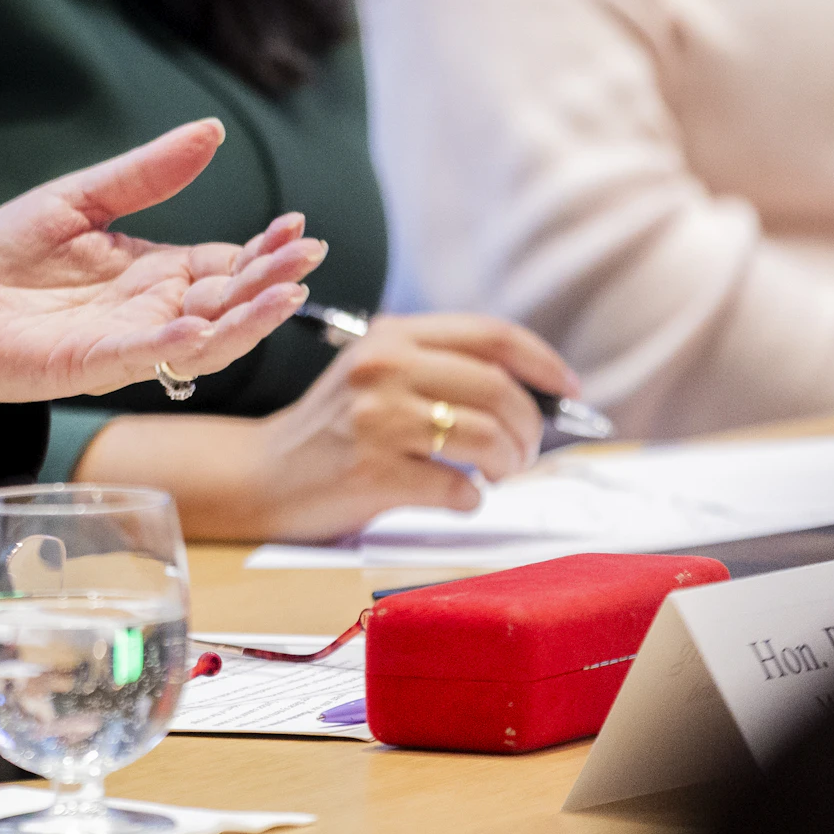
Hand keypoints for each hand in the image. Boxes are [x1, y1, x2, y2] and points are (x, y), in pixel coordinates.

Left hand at [0, 121, 323, 404]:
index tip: (299, 227)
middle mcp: (153, 312)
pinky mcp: (86, 364)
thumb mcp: (79, 200)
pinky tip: (198, 329)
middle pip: (229, 302)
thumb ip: (144, 174)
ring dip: (246, 321)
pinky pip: (139, 359)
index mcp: (157, 273)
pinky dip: (171, 347)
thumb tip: (211, 130)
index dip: (265, 249)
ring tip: (284, 295)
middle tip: (306, 257)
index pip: (228, 264)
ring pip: (204, 341)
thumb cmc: (8, 258)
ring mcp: (125, 342)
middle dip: (271, 281)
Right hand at [71, 314, 582, 540]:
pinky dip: (469, 498)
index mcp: (391, 336)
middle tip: (524, 452)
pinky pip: (458, 488)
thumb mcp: (377, 374)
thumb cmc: (335, 429)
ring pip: (487, 439)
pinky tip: (452, 495)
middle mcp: (382, 368)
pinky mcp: (372, 471)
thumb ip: (441, 367)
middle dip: (530, 428)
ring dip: (508, 464)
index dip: (544, 362)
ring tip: (494, 474)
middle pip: (499, 389)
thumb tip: (538, 392)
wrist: (263, 473)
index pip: (492, 335)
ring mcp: (375, 419)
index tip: (569, 390)